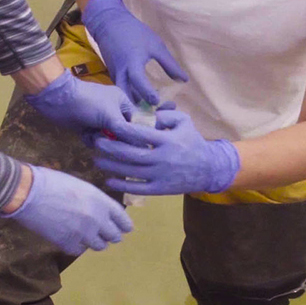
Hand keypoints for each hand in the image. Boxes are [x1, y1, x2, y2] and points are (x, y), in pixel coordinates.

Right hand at [3, 165, 133, 255]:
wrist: (28, 193)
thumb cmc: (51, 182)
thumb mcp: (80, 186)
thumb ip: (94, 200)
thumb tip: (101, 211)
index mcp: (101, 201)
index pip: (122, 219)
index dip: (125, 225)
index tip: (125, 229)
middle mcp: (96, 219)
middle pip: (114, 236)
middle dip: (110, 235)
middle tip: (106, 235)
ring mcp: (83, 233)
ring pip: (99, 246)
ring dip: (95, 241)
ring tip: (87, 236)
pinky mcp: (68, 243)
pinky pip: (79, 250)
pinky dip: (77, 246)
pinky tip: (71, 238)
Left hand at [24, 70, 149, 144]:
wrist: (58, 100)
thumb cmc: (88, 103)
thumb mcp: (111, 116)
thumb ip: (127, 132)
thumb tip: (142, 146)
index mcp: (123, 102)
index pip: (137, 123)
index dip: (136, 135)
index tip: (134, 146)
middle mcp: (113, 111)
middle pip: (122, 133)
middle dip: (115, 139)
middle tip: (107, 139)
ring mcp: (99, 120)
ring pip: (108, 139)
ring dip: (101, 141)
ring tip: (94, 136)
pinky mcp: (87, 128)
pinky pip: (96, 140)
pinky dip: (90, 140)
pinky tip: (85, 135)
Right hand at [80, 0, 187, 105]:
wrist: (109, 24)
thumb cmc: (135, 33)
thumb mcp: (156, 45)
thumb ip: (169, 64)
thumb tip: (184, 80)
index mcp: (131, 63)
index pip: (138, 82)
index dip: (148, 94)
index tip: (158, 102)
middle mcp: (120, 73)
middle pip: (128, 98)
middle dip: (142, 109)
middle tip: (159, 115)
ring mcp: (115, 77)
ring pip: (124, 98)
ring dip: (138, 107)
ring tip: (156, 112)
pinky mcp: (114, 78)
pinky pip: (122, 93)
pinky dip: (133, 100)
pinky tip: (146, 105)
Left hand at [93, 107, 240, 195]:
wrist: (208, 169)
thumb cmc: (193, 142)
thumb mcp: (184, 122)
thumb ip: (165, 115)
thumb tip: (144, 115)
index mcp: (167, 140)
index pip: (140, 134)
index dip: (121, 130)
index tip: (108, 125)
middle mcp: (162, 158)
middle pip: (130, 154)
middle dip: (111, 148)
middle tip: (96, 142)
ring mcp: (161, 175)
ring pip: (130, 171)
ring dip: (111, 166)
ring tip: (97, 160)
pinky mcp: (160, 189)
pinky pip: (137, 188)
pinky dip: (122, 185)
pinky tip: (108, 180)